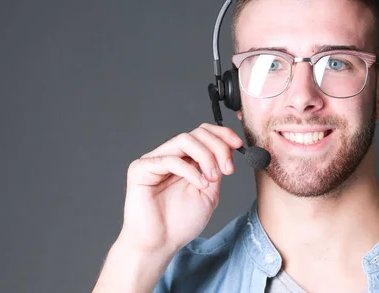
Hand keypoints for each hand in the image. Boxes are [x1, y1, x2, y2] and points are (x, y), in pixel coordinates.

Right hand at [117, 123, 243, 255]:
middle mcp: (168, 155)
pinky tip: (200, 184)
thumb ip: (216, 169)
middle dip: (218, 146)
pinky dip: (190, 171)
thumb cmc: (180, 223)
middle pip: (196, 133)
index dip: (222, 134)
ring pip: (184, 140)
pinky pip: (169, 159)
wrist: (160, 244)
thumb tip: (228, 148)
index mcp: (184, 160)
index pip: (202, 134)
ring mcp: (153, 160)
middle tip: (228, 168)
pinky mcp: (140, 169)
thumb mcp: (209, 193)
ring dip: (206, 156)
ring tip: (214, 178)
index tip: (238, 145)